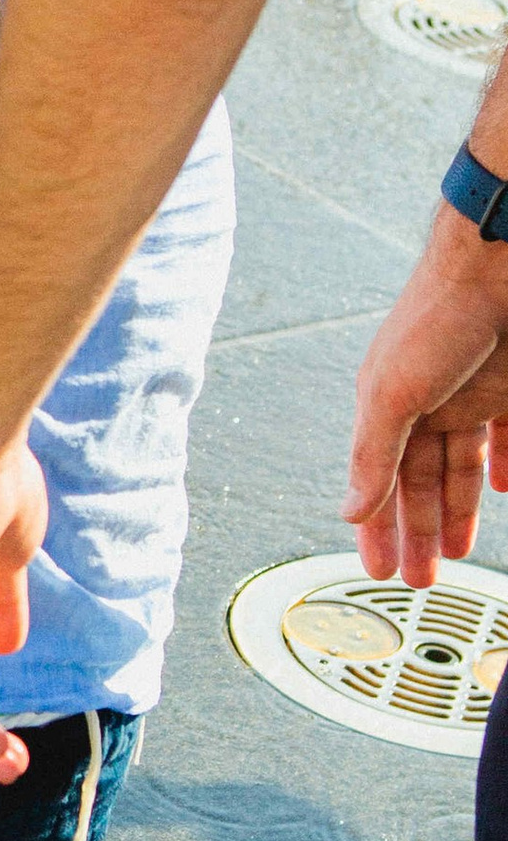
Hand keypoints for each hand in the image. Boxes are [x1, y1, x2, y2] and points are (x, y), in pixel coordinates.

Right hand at [344, 207, 507, 580]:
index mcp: (386, 407)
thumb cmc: (439, 316)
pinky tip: (506, 489)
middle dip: (418, 532)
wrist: (498, 262)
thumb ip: (373, 455)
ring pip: (461, 467)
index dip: (378, 529)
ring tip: (459, 550)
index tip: (378, 570)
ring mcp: (469, 395)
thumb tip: (348, 511)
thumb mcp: (395, 394)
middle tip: (420, 578)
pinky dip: (504, 467)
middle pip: (418, 482)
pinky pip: (504, 438)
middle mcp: (425, 405)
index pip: (378, 483)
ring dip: (459, 510)